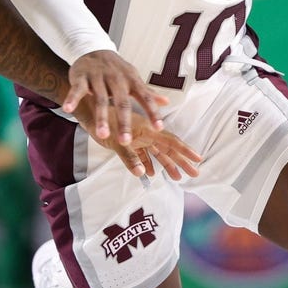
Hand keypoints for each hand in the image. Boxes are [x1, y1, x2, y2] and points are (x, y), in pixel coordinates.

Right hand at [65, 50, 168, 144]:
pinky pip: (77, 89)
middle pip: (122, 102)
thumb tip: (166, 102)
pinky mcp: (81, 77)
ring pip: (100, 99)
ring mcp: (98, 77)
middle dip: (124, 122)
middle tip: (126, 142)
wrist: (93, 49)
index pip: (145, 97)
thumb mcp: (133, 78)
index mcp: (131, 80)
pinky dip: (72, 99)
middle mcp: (116, 79)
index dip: (152, 112)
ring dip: (101, 117)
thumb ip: (147, 93)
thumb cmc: (116, 70)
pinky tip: (68, 110)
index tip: (159, 128)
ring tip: (102, 135)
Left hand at [77, 101, 201, 179]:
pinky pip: (142, 153)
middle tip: (195, 173)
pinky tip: (149, 173)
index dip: (185, 151)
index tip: (198, 159)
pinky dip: (147, 163)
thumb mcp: (116, 141)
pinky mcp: (128, 141)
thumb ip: (129, 157)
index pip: (171, 141)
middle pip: (168, 148)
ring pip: (156, 152)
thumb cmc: (103, 122)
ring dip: (166, 164)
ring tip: (177, 177)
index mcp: (147, 129)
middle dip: (181, 161)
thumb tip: (142, 174)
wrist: (89, 110)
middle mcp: (146, 132)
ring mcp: (137, 137)